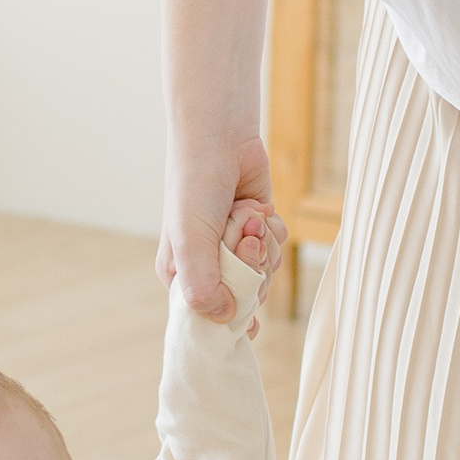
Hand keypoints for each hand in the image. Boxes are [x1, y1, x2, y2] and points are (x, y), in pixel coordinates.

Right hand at [158, 132, 276, 324]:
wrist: (221, 139)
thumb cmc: (195, 187)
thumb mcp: (190, 240)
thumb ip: (202, 285)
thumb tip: (228, 319)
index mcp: (182, 276)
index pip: (210, 316)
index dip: (231, 305)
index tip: (240, 285)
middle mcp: (209, 266)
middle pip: (245, 296)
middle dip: (252, 265)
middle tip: (245, 237)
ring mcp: (235, 249)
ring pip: (265, 273)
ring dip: (263, 243)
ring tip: (247, 215)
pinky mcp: (257, 232)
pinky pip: (277, 250)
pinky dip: (273, 230)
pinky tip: (257, 209)